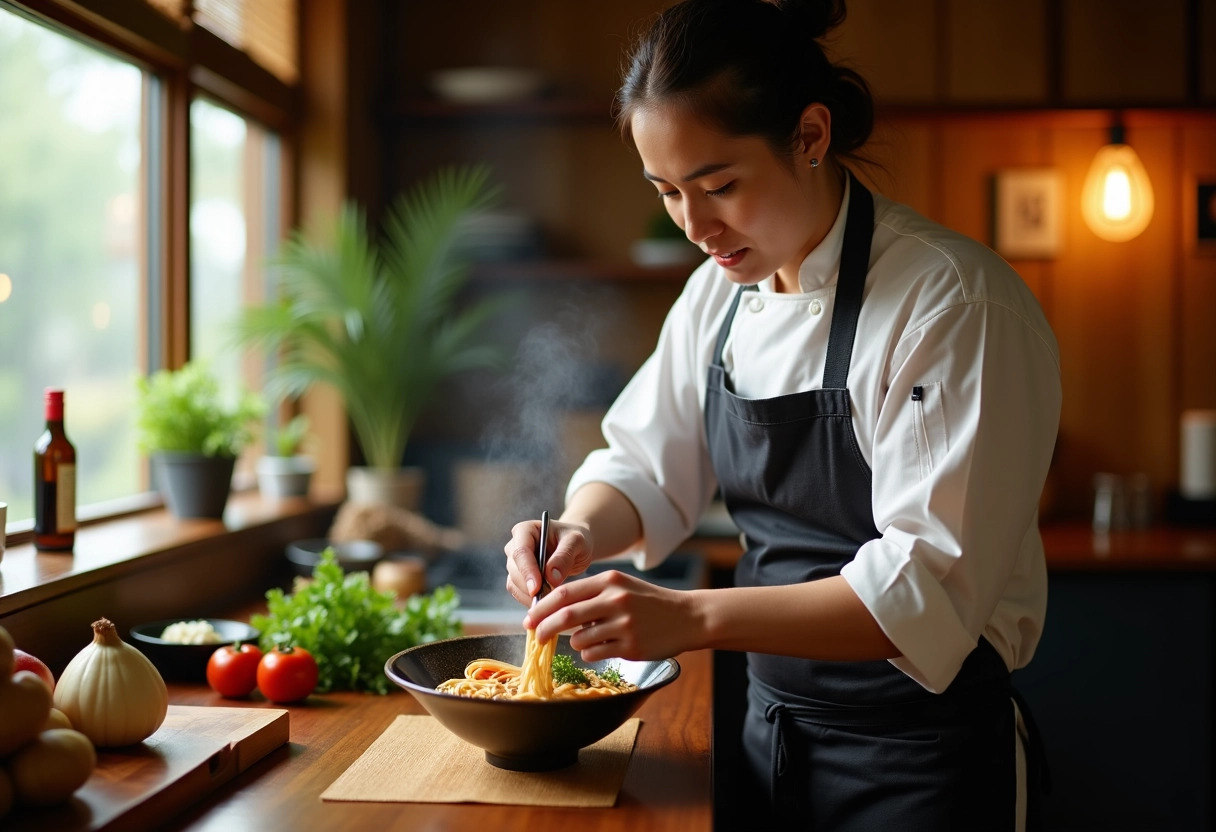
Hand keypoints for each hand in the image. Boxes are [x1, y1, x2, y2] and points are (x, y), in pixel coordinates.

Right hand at [503, 518, 594, 605]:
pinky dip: (530, 600)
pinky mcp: (518, 578)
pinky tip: (546, 603)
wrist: (575, 548)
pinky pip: (518, 592)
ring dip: (530, 595)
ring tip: (551, 601)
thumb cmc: (576, 540)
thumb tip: (550, 577)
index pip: (520, 552)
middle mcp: (515, 545)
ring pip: (514, 583)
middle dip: (530, 586)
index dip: (527, 571)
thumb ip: (564, 556)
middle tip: (550, 598)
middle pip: (514, 569)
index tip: (536, 588)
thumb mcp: (576, 542)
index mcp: (525, 530)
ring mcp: (515, 563)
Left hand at [522, 570, 701, 661]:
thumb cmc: (648, 602)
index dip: (542, 607)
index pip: (565, 592)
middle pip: (566, 615)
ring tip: (584, 638)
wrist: (686, 617)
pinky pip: (594, 652)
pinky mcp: (631, 645)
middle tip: (535, 636)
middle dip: (544, 628)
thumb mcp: (621, 586)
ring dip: (573, 641)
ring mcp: (624, 624)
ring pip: (579, 638)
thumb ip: (591, 593)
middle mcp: (616, 600)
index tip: (529, 618)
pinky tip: (598, 647)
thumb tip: (552, 608)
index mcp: (610, 581)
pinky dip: (588, 652)